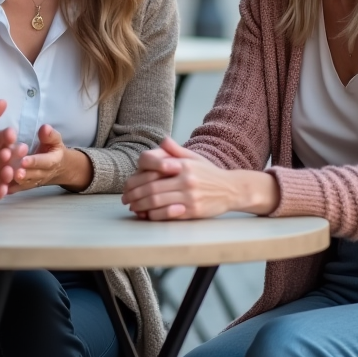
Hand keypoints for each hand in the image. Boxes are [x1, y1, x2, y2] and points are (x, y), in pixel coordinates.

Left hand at [0, 100, 26, 198]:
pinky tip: (0, 191)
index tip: (9, 134)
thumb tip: (3, 101)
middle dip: (12, 155)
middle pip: (11, 156)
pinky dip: (1, 191)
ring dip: (9, 173)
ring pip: (8, 174)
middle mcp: (2, 156)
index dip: (9, 136)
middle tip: (8, 154)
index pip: (7, 137)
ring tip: (6, 173)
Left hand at [10, 125, 66, 192]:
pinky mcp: (26, 186)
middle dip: (24, 174)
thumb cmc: (53, 150)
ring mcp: (34, 181)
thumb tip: (44, 128)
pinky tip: (0, 188)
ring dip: (16, 182)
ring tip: (6, 178)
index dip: (34, 162)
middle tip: (14, 172)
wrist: (59, 168)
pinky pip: (18, 189)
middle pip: (33, 175)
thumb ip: (50, 135)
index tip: (24, 160)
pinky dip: (10, 190)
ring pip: (25, 183)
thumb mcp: (55, 140)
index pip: (44, 162)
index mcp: (52, 161)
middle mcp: (44, 174)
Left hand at [120, 138, 278, 219]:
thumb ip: (176, 151)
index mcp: (182, 164)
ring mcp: (189, 196)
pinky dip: (154, 215)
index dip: (136, 176)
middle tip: (125, 198)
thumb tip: (162, 141)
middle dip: (134, 194)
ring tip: (133, 208)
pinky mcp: (193, 210)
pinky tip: (147, 215)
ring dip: (140, 206)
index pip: (152, 167)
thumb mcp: (194, 158)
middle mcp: (185, 179)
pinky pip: (167, 214)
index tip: (128, 183)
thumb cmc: (209, 174)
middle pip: (150, 187)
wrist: (232, 189)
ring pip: (156, 201)